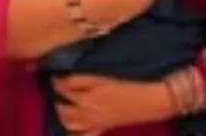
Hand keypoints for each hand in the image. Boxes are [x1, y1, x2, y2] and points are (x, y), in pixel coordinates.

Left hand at [53, 73, 174, 133]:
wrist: (149, 100)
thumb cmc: (128, 84)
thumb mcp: (103, 76)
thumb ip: (82, 79)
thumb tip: (63, 79)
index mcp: (88, 92)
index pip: (64, 86)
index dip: (57, 80)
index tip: (56, 75)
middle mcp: (87, 109)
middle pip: (62, 106)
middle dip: (58, 97)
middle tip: (60, 90)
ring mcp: (94, 121)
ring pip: (69, 122)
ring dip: (62, 114)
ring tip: (64, 105)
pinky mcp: (102, 128)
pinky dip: (75, 133)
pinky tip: (74, 126)